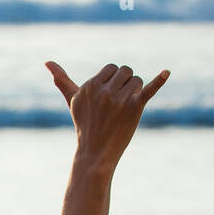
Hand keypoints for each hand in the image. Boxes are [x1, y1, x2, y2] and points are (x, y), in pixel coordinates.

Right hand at [46, 62, 168, 175]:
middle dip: (124, 85)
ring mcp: (119, 99)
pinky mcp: (135, 107)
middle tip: (116, 106)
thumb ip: (62, 80)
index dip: (113, 82)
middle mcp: (103, 90)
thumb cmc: (85, 124)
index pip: (112, 68)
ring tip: (124, 111)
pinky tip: (167, 73)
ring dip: (134, 93)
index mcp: (90, 86)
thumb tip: (47, 62)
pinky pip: (149, 89)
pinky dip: (159, 81)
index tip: (107, 99)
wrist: (95, 153)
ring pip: (137, 80)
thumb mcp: (72, 101)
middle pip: (126, 71)